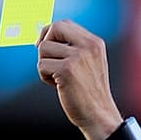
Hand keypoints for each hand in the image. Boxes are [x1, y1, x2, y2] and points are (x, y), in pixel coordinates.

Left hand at [37, 20, 120, 139]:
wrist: (99, 116)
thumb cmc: (90, 94)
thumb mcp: (89, 64)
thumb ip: (75, 49)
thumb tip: (44, 38)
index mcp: (94, 43)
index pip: (65, 24)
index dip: (51, 32)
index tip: (47, 47)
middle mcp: (87, 46)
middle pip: (55, 27)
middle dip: (44, 41)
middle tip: (45, 59)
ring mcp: (77, 57)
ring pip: (44, 48)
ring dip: (44, 64)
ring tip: (56, 78)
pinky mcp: (66, 70)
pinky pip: (41, 65)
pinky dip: (44, 77)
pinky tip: (56, 86)